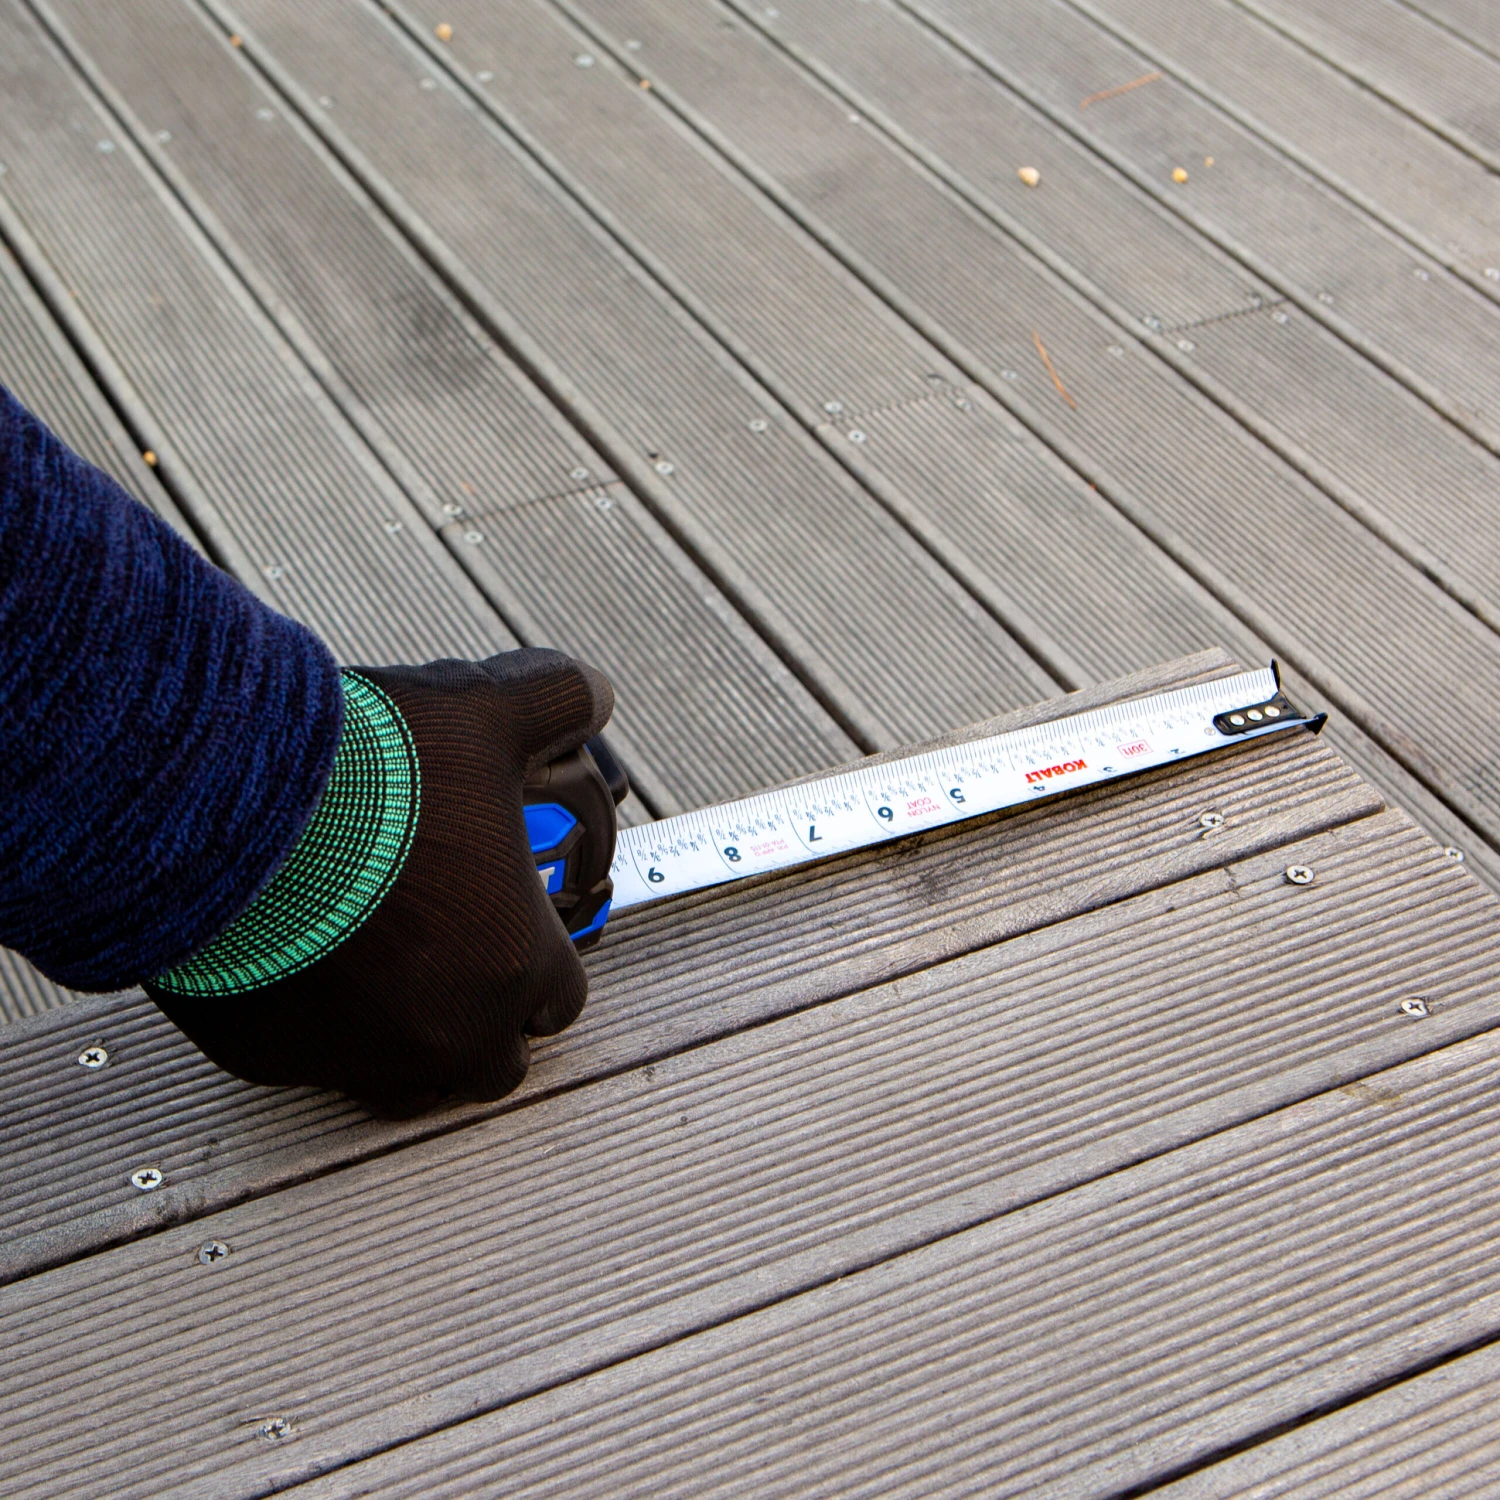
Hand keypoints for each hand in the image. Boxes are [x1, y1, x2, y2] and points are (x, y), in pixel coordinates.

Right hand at [146, 648, 613, 1114]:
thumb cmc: (369, 772)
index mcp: (514, 962)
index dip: (543, 959)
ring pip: (411, 1079)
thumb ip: (559, 703)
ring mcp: (361, 1057)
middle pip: (495, 1056)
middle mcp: (448, 1031)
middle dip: (485, 1010)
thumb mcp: (489, 714)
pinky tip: (307, 959)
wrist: (224, 806)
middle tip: (452, 947)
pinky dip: (322, 1024)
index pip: (562, 997)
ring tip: (388, 963)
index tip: (513, 926)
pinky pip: (316, 1062)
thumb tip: (593, 695)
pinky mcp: (277, 1059)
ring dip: (413, 1034)